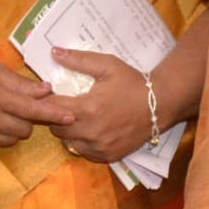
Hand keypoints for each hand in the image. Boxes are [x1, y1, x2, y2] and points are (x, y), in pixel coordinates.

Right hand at [0, 51, 73, 149]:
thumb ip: (22, 84)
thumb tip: (47, 90)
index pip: (31, 109)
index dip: (53, 113)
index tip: (70, 117)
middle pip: (25, 128)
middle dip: (29, 119)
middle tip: (21, 106)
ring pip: (13, 138)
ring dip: (16, 128)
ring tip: (5, 113)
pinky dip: (2, 134)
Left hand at [48, 46, 156, 163]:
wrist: (160, 104)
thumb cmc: (132, 83)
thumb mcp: (107, 65)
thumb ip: (78, 60)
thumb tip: (53, 52)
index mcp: (87, 108)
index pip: (52, 108)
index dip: (48, 100)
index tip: (51, 94)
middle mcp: (91, 132)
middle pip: (56, 128)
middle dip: (56, 116)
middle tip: (65, 106)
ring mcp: (99, 147)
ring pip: (68, 142)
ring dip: (68, 131)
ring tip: (77, 118)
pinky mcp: (108, 156)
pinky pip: (83, 152)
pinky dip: (82, 143)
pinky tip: (89, 131)